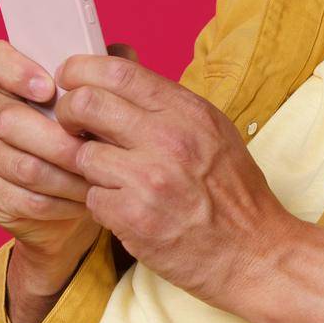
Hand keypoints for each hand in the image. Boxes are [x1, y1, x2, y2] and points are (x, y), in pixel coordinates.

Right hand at [0, 39, 139, 264]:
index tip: (47, 88)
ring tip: (98, 176)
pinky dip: (61, 201)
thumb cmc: (88, 133)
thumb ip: (104, 72)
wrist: (75, 194)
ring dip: (66, 174)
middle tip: (91, 148)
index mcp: (10, 79)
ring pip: (21, 165)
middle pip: (7, 120)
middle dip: (56, 138)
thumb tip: (117, 55)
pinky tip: (84, 198)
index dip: (13, 70)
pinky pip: (25, 198)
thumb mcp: (99, 99)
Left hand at [51, 53, 300, 309]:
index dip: (82, 69)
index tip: (71, 78)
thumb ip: (167, 104)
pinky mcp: (134, 218)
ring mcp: (150, 178)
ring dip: (88, 166)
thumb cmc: (232, 191)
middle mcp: (169, 138)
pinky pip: (92, 198)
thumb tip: (117, 71)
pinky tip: (125, 208)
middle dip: (69, 112)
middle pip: (87, 103)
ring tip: (111, 177)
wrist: (254, 252)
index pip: (118, 71)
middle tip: (73, 124)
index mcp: (188, 111)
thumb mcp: (212, 131)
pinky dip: (102, 204)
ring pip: (83, 155)